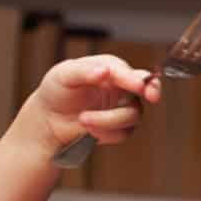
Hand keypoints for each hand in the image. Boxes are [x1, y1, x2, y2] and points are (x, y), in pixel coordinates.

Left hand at [28, 55, 160, 154]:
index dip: (135, 79)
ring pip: (133, 115)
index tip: (138, 86)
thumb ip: (83, 71)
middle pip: (147, 87)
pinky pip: (122, 133)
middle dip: (152, 90)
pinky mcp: (118, 128)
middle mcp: (120, 86)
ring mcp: (121, 107)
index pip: (129, 72)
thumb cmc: (56, 90)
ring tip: (83, 119)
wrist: (48, 119)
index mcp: (110, 68)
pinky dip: (104, 132)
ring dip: (108, 119)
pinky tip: (87, 128)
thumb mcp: (63, 75)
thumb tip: (104, 71)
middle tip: (152, 96)